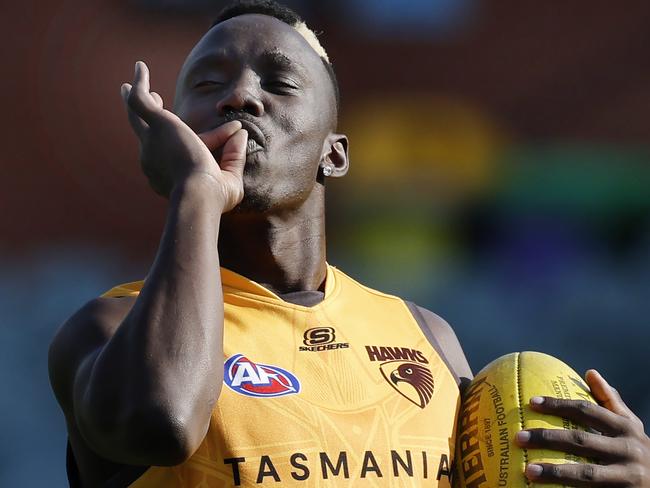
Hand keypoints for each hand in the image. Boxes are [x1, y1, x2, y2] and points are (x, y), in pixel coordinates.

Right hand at [120, 60, 247, 210]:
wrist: (197, 194)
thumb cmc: (213, 196)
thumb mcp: (229, 177)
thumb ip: (234, 156)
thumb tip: (240, 133)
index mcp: (170, 173)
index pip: (191, 148)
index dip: (216, 138)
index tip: (236, 130)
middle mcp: (153, 159)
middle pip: (151, 134)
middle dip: (149, 120)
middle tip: (152, 103)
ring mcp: (150, 142)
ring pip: (138, 118)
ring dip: (137, 100)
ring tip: (130, 87)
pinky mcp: (155, 124)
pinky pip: (140, 101)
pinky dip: (139, 83)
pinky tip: (140, 67)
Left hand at [515, 369, 649, 486]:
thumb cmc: (639, 451)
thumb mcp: (631, 426)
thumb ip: (611, 402)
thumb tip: (590, 372)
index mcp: (625, 427)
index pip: (586, 410)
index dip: (558, 405)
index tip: (531, 402)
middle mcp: (628, 450)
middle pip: (580, 440)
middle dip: (548, 438)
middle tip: (519, 437)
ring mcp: (628, 476)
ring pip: (586, 473)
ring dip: (555, 472)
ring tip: (528, 471)